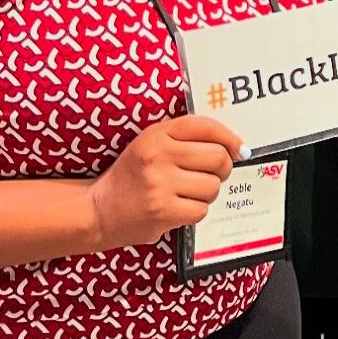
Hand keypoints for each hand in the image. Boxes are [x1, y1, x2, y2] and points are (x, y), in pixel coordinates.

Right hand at [86, 115, 243, 252]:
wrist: (98, 210)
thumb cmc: (131, 177)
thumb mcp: (150, 145)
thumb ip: (186, 139)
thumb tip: (237, 148)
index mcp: (156, 134)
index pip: (205, 126)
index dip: (229, 138)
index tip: (239, 149)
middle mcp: (158, 155)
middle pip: (218, 158)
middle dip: (221, 170)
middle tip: (209, 175)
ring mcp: (160, 184)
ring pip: (213, 186)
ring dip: (206, 193)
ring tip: (187, 194)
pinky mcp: (163, 211)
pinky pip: (201, 210)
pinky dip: (195, 211)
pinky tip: (178, 208)